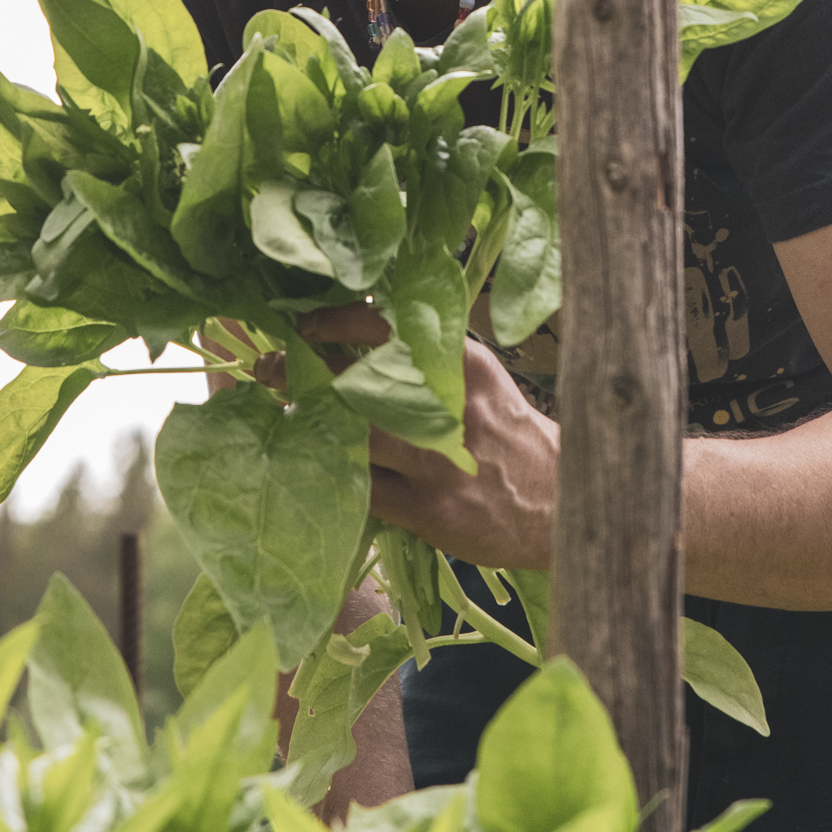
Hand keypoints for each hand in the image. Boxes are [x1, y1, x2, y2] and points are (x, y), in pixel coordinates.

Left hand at [296, 306, 559, 570]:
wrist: (562, 501)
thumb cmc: (509, 434)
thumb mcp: (478, 380)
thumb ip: (427, 359)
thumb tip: (354, 336)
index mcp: (461, 363)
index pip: (383, 324)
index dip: (332, 322)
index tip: (302, 325)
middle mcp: (447, 405)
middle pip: (355, 380)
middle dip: (302, 372)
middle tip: (270, 368)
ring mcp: (437, 461)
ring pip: (353, 435)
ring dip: (310, 424)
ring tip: (284, 415)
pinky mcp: (430, 509)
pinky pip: (364, 488)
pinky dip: (333, 474)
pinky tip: (313, 466)